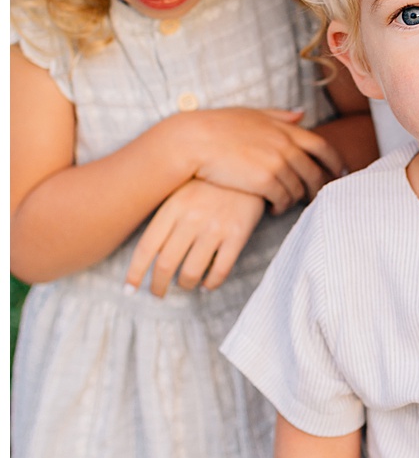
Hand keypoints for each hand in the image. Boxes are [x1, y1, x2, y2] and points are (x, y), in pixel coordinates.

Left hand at [125, 178, 267, 297]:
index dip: (135, 273)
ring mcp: (215, 227)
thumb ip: (166, 218)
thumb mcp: (182, 191)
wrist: (250, 163)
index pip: (146, 249)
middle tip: (158, 294)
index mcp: (172, 207)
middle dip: (159, 286)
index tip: (130, 289)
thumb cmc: (211, 181)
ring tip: (185, 285)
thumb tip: (150, 255)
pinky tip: (208, 284)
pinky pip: (221, 269)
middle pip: (166, 265)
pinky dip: (212, 283)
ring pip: (192, 271)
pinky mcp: (238, 233)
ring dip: (185, 285)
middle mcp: (191, 219)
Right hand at [177, 108, 344, 212]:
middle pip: (315, 171)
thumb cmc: (218, 126)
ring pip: (299, 188)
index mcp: (286, 129)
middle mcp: (286, 146)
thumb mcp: (253, 114)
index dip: (335, 160)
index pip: (322, 146)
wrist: (193, 141)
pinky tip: (273, 208)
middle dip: (320, 185)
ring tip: (288, 203)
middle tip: (317, 196)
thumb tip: (302, 114)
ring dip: (296, 198)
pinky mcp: (264, 182)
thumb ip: (280, 116)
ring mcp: (277, 164)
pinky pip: (283, 199)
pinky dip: (282, 206)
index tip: (341, 171)